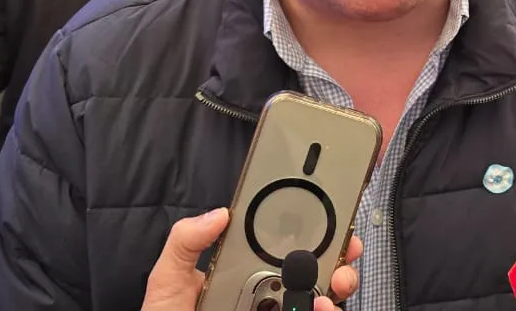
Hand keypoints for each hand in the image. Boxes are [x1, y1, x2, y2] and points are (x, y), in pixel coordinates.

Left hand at [142, 209, 362, 310]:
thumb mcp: (169, 281)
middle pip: (316, 272)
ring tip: (334, 283)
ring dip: (339, 286)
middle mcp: (269, 298)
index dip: (312, 232)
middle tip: (347, 251)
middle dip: (341, 257)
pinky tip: (320, 307)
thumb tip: (221, 213)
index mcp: (245, 275)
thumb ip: (186, 244)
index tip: (330, 220)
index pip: (284, 247)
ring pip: (323, 300)